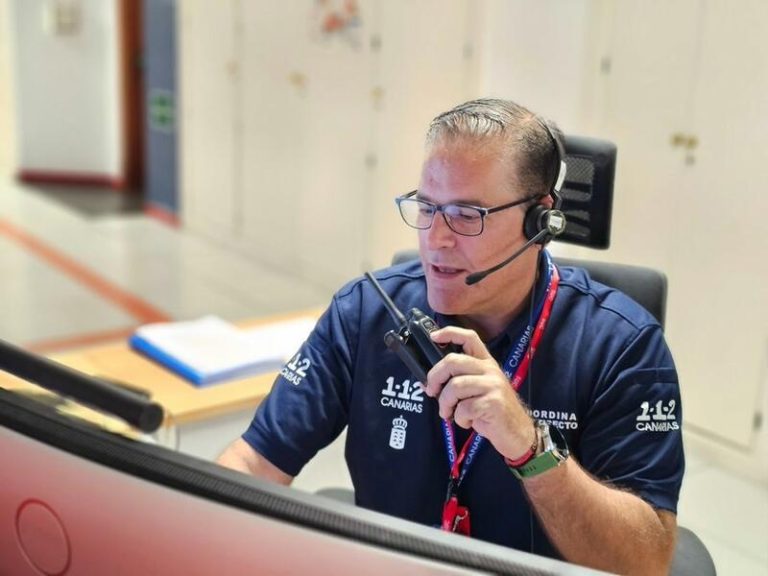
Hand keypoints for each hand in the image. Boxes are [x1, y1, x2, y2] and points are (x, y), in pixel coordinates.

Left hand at [425, 326, 535, 460]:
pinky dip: (459, 419)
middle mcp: (490, 370)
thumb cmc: (492, 412)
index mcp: (486, 363)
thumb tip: (428, 383)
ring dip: (445, 404)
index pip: (470, 337)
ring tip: (449, 413)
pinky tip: (467, 422)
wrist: (517, 433)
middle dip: (435, 377)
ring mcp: (493, 385)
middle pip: (453, 361)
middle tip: (431, 391)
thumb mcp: (477, 390)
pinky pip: (464, 408)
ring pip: (455, 386)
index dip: (449, 333)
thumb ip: (458, 381)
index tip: (433, 337)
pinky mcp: (493, 403)